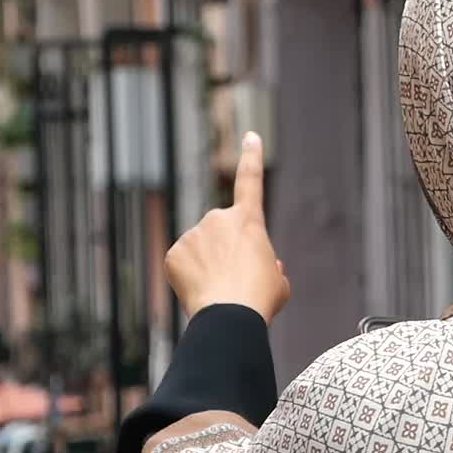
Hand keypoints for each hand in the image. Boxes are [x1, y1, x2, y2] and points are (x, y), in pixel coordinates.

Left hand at [165, 132, 289, 322]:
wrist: (230, 316)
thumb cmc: (260, 300)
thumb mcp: (278, 281)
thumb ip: (270, 267)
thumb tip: (263, 265)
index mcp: (249, 220)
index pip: (251, 180)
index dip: (252, 156)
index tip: (251, 136)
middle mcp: (219, 218)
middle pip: (221, 232)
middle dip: (225, 252)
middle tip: (235, 280)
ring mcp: (194, 233)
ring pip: (201, 249)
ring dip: (208, 266)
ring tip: (220, 290)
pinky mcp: (174, 252)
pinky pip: (182, 263)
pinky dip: (189, 277)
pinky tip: (200, 291)